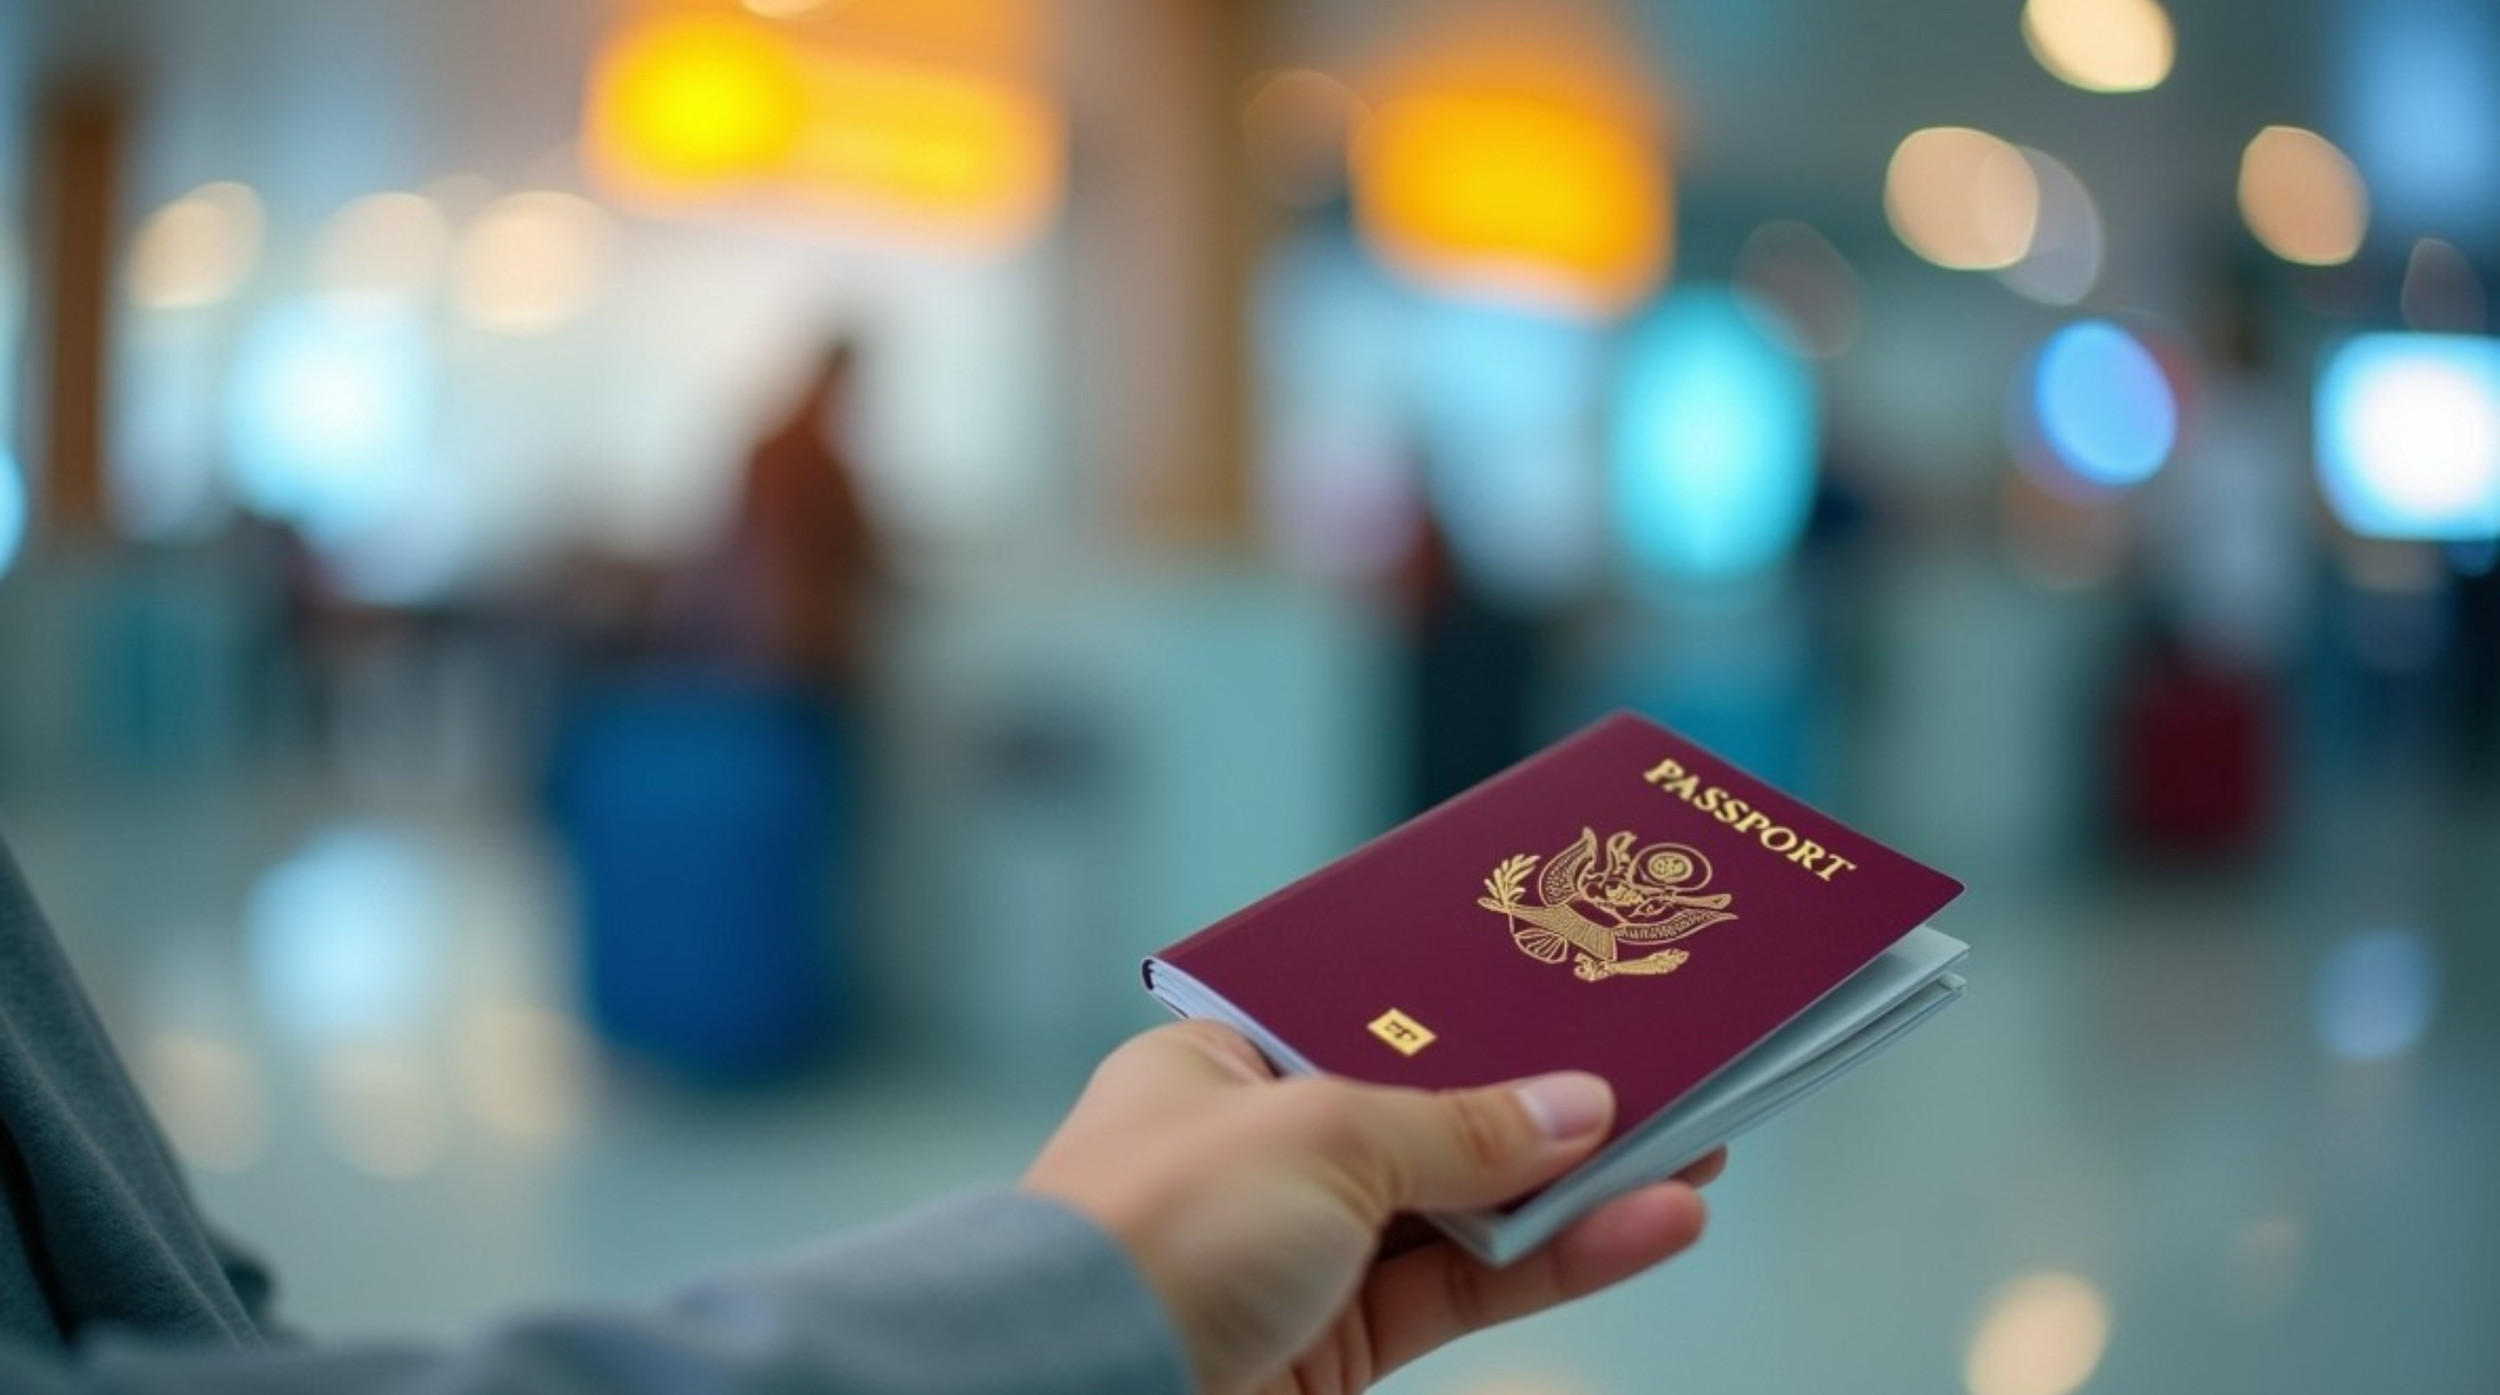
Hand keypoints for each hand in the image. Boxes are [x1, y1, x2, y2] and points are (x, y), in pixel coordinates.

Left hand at [1021, 1021, 1722, 1394]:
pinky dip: (1556, 1262)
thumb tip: (1579, 1107)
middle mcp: (1257, 1150)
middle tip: (1669, 1071)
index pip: (1371, 1018)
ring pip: (1466, 1209)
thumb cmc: (1153, 1232)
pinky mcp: (1332, 1350)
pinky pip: (1465, 1288)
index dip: (1475, 1011)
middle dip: (1550, 1102)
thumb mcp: (1318, 1136)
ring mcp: (1299, 1254)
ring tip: (1699, 1150)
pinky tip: (1647, 1225)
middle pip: (1434, 1113)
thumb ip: (1459, 1126)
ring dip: (1580, 1186)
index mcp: (1219, 1062)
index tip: (1570, 994)